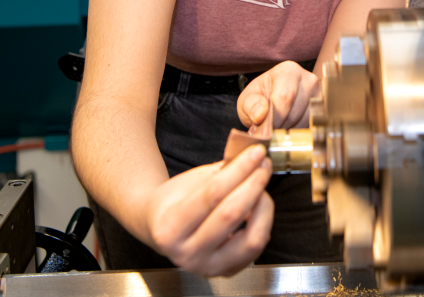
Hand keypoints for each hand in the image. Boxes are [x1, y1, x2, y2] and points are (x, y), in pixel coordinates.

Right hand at [138, 145, 273, 276]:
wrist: (160, 228)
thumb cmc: (174, 201)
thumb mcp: (190, 180)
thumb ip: (221, 170)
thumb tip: (252, 155)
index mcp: (170, 229)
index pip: (212, 194)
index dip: (239, 170)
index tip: (255, 152)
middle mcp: (187, 254)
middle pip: (232, 215)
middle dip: (254, 184)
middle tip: (263, 164)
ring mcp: (208, 267)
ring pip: (252, 239)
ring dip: (263, 206)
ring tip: (260, 187)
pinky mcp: (227, 272)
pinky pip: (256, 248)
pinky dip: (262, 223)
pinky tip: (257, 206)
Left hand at [237, 61, 320, 129]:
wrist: (272, 100)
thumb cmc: (261, 98)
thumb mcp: (247, 100)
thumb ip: (250, 105)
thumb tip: (260, 114)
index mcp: (288, 71)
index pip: (285, 97)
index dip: (275, 118)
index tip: (265, 129)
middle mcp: (308, 80)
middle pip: (294, 112)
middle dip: (280, 127)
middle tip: (269, 130)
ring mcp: (319, 95)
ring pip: (304, 123)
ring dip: (289, 131)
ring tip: (278, 126)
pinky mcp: (323, 110)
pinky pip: (311, 128)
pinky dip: (298, 133)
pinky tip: (289, 127)